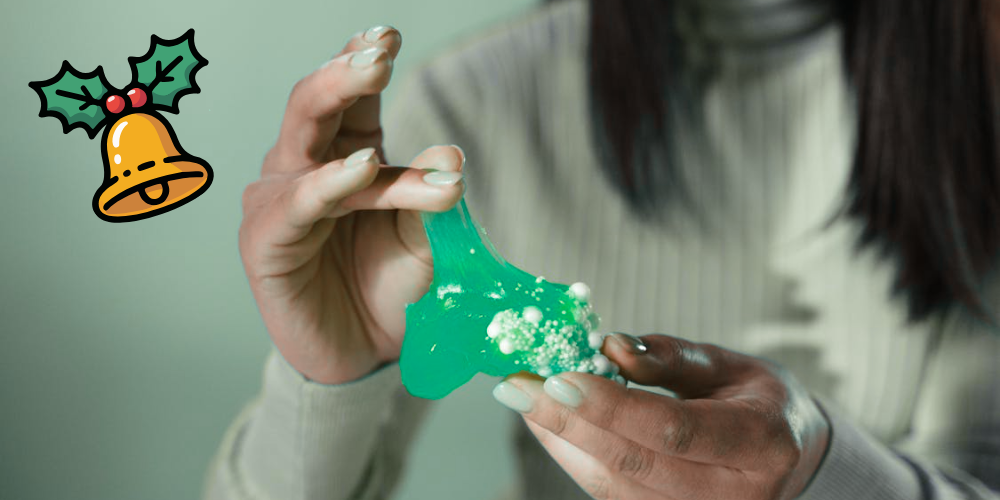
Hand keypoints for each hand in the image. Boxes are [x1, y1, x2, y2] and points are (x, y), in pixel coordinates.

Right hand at [239, 26, 464, 384]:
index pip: (354, 100)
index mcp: (348, 156)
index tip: (390, 32)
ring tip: (382, 82)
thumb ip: (433, 198)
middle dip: (346, 71)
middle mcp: (307, 168)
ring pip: (314, 148)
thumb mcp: (426, 240)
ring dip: (350, 115)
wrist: (366, 356)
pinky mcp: (267, 242)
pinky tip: (362, 167)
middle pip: (316, 105)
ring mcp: (282, 201)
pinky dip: (329, 184)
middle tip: (381, 49)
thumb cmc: (392, 289)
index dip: (366, 60)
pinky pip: (298, 205)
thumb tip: (450, 152)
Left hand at [493, 333, 830, 499]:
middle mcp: (737, 494)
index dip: (611, 406)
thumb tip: (608, 347)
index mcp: (761, 442)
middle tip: (515, 385)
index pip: (673, 429)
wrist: (787, 455)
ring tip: (524, 397)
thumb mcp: (727, 364)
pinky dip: (574, 457)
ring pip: (614, 485)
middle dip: (566, 422)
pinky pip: (612, 494)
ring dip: (560, 440)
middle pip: (634, 463)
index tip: (558, 376)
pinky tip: (550, 423)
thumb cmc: (755, 400)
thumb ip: (668, 357)